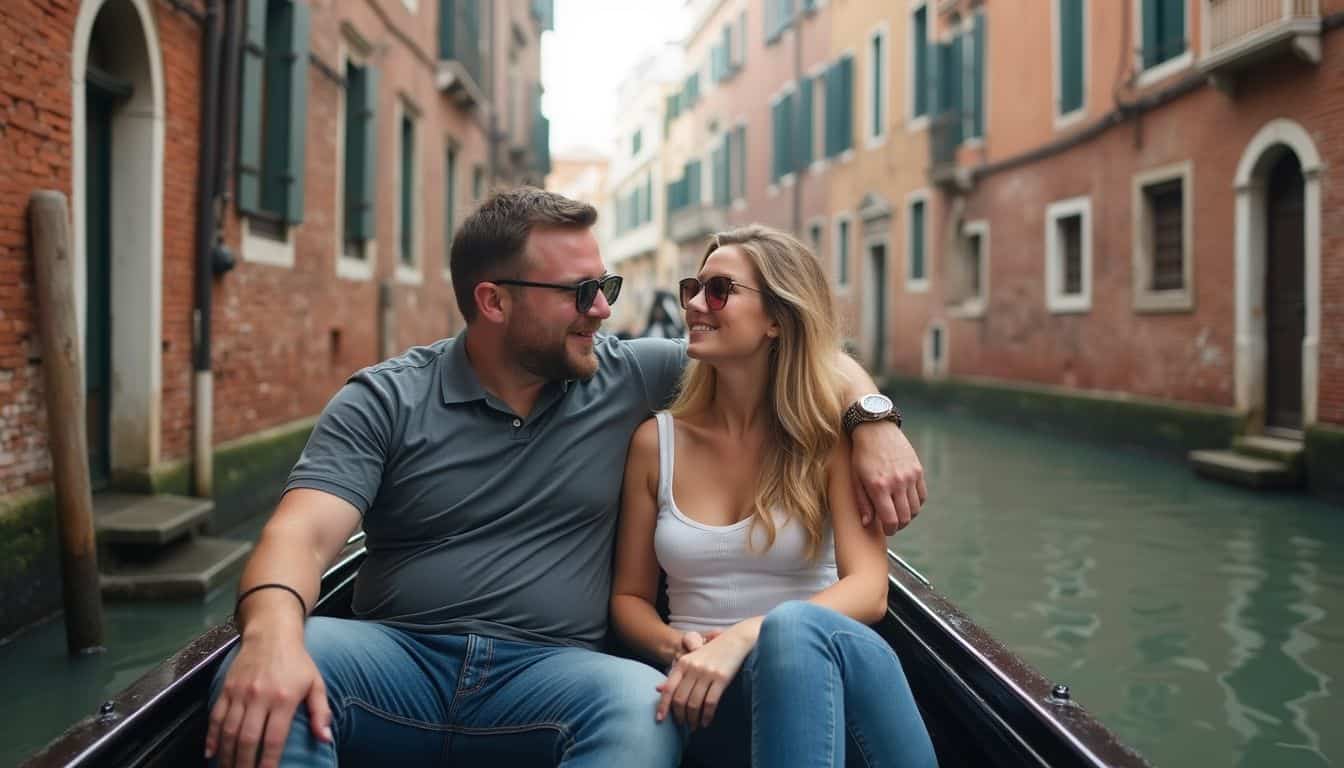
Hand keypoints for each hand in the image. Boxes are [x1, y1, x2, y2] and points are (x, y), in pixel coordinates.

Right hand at [204, 631, 332, 767]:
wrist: (271, 633)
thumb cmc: (297, 661)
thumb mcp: (315, 683)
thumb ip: (320, 712)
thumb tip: (325, 739)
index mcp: (284, 698)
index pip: (274, 738)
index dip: (269, 762)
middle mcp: (260, 696)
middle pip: (248, 739)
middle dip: (244, 764)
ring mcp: (240, 692)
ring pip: (229, 731)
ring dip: (227, 755)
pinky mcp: (226, 688)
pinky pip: (216, 716)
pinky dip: (211, 737)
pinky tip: (211, 753)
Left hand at [656, 631, 751, 729]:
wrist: (735, 640)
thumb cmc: (712, 652)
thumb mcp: (691, 660)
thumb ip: (676, 675)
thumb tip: (657, 689)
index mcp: (683, 663)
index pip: (669, 688)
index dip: (663, 706)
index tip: (660, 720)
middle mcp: (693, 668)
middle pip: (680, 699)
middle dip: (680, 716)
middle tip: (683, 725)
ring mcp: (707, 673)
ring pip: (694, 703)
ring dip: (693, 719)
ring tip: (694, 726)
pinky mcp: (721, 678)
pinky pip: (710, 702)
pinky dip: (707, 716)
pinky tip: (706, 722)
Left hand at [850, 421, 927, 534]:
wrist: (875, 429)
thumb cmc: (862, 454)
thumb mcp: (856, 478)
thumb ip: (862, 502)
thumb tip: (867, 523)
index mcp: (879, 487)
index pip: (890, 519)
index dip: (890, 530)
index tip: (887, 530)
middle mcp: (897, 482)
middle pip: (906, 517)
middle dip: (899, 525)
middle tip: (893, 525)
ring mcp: (910, 476)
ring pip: (916, 508)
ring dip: (909, 515)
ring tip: (899, 513)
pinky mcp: (918, 470)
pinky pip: (922, 495)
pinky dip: (916, 503)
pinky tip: (907, 502)